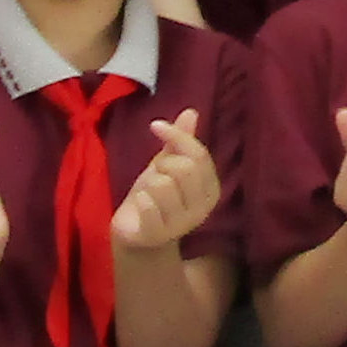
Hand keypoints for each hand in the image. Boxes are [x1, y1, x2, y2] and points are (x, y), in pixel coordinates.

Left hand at [111, 108, 220, 251]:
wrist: (136, 231)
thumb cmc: (155, 196)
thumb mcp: (167, 164)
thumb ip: (180, 141)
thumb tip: (191, 111)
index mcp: (210, 189)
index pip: (199, 154)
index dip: (176, 136)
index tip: (156, 126)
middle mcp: (202, 209)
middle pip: (184, 169)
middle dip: (162, 164)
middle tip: (156, 174)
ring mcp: (181, 225)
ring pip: (163, 184)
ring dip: (148, 185)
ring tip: (149, 195)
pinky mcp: (158, 235)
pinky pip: (148, 204)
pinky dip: (140, 200)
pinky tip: (141, 207)